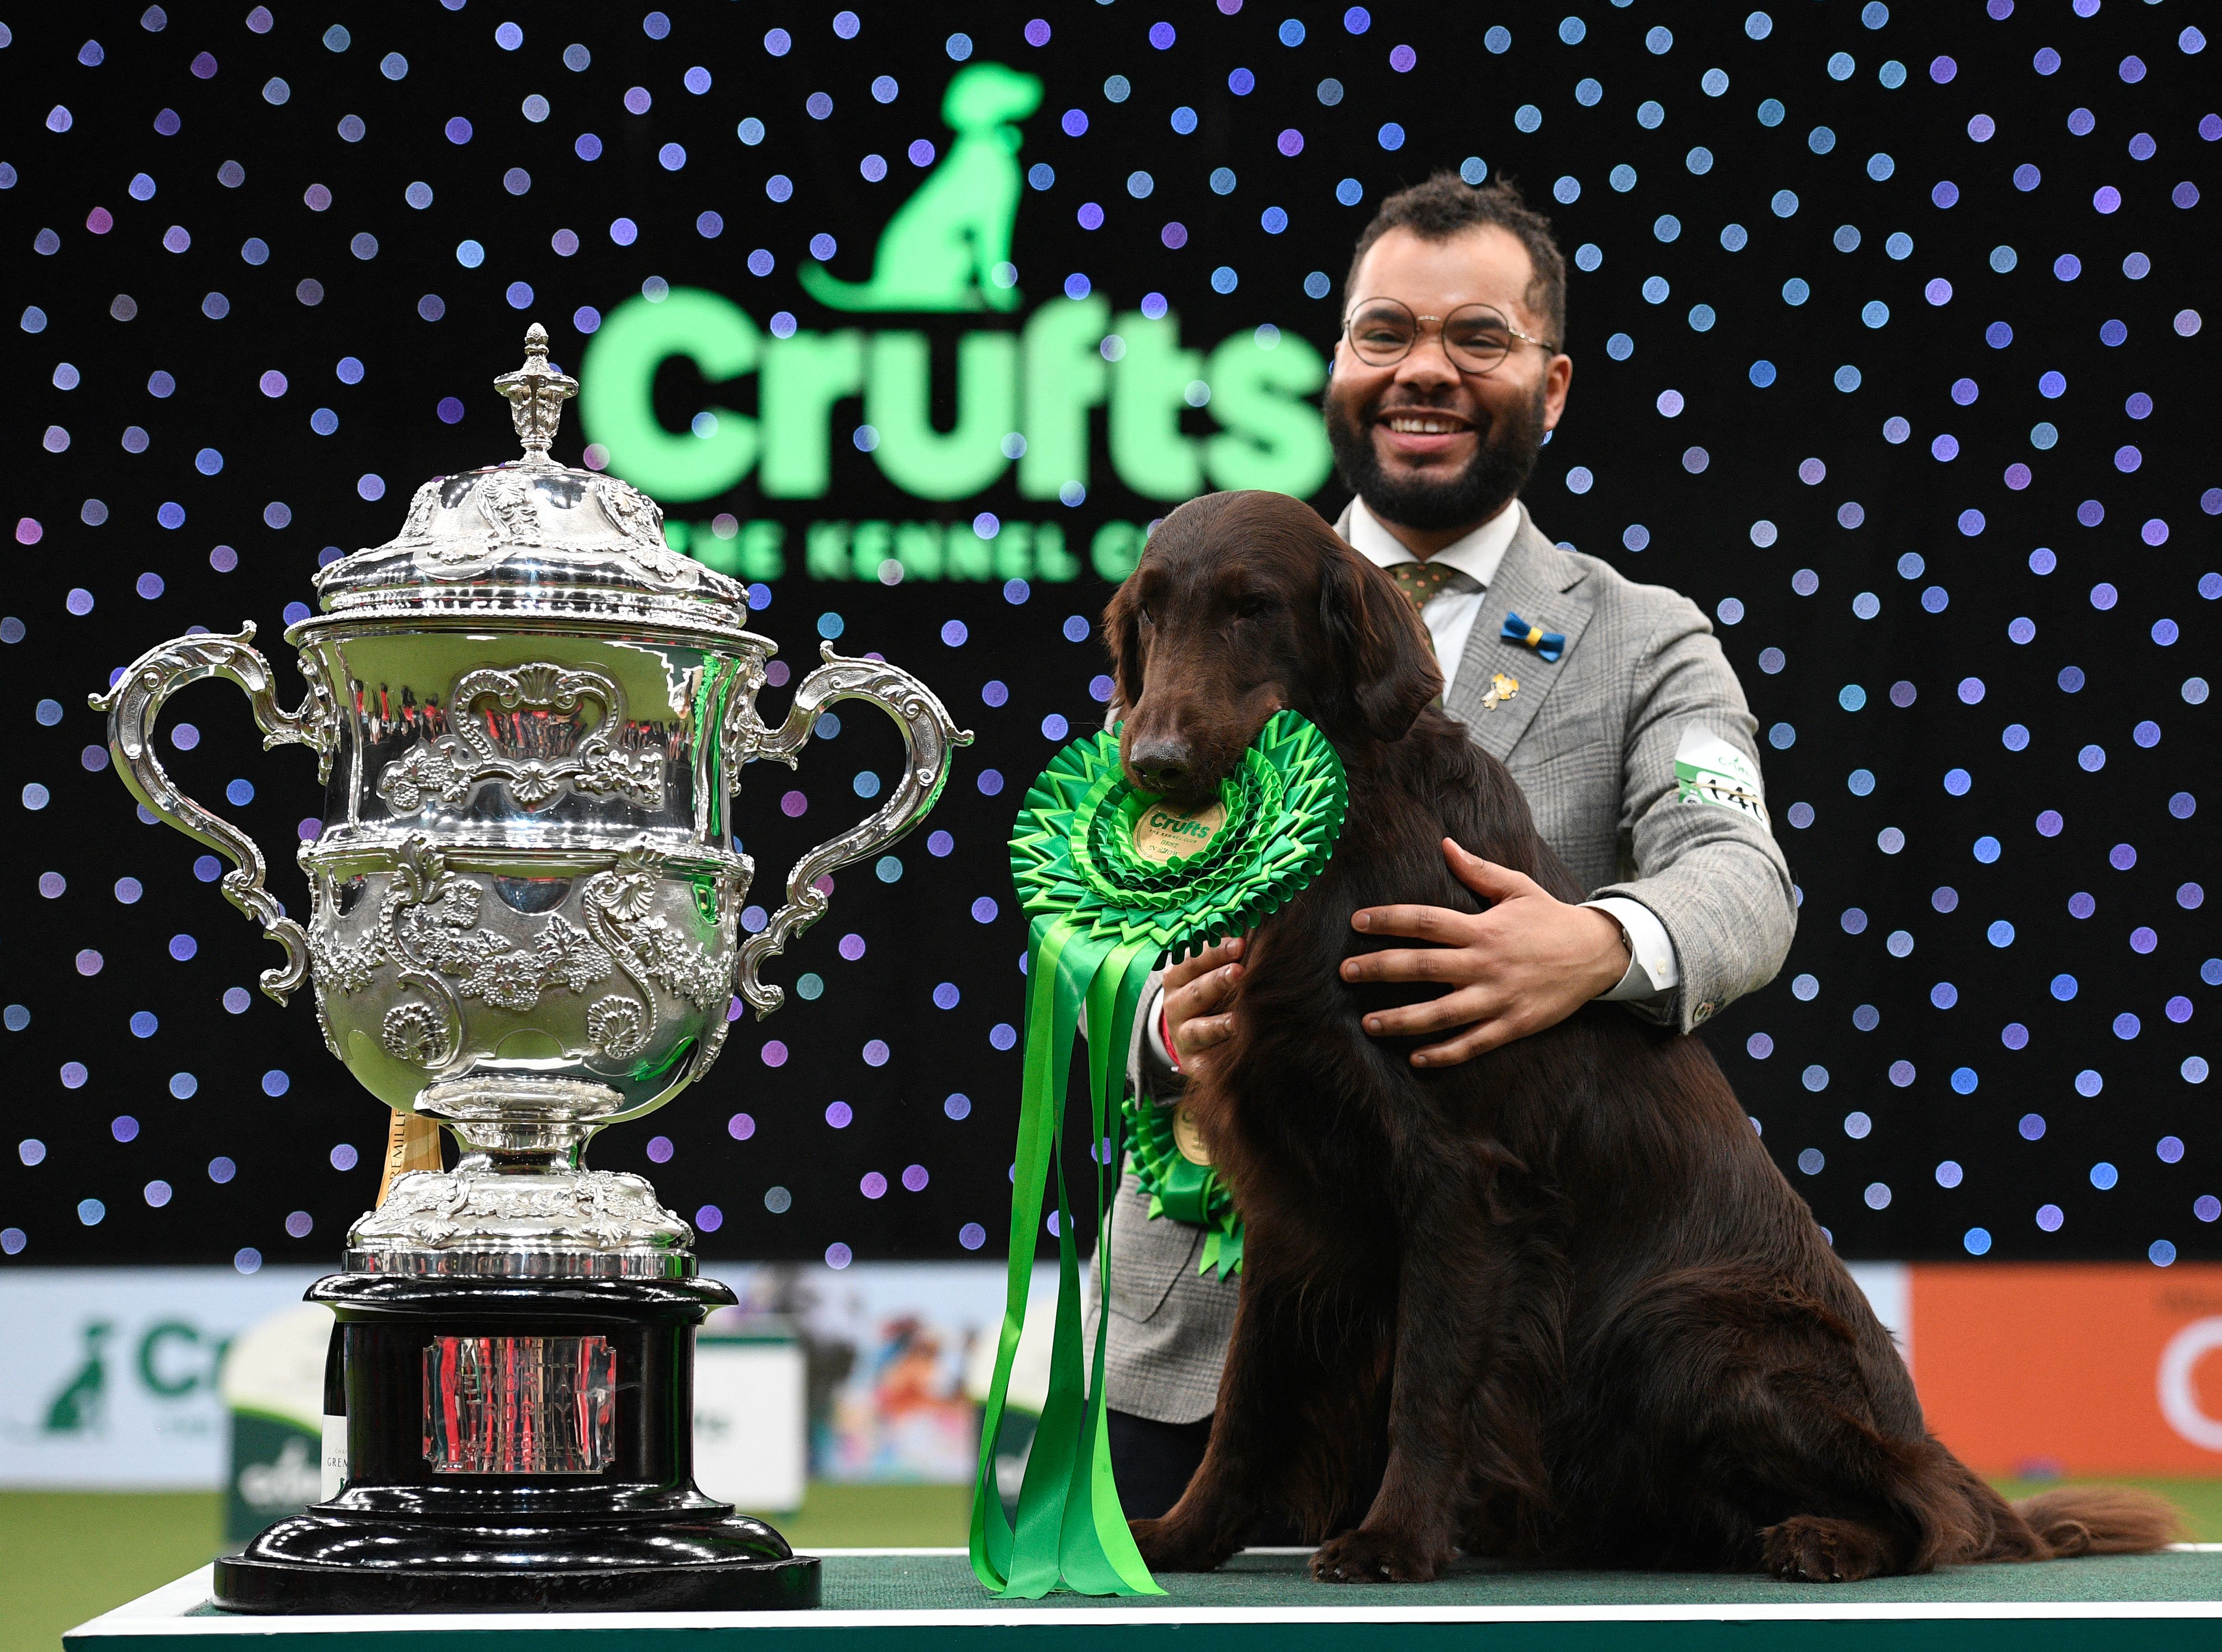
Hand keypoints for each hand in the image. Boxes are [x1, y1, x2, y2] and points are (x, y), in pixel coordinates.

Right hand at [1160, 936, 1244, 1073]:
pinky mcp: (1192, 1063)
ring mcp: (1182, 1037)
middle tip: (1240, 971)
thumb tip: (1248, 937)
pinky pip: (1205, 1062)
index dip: (1216, 953)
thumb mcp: (1207, 973)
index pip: (1193, 962)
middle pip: (1196, 993)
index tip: (1240, 944)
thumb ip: (1224, 956)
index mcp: (1177, 979)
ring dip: (1218, 1024)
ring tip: (1239, 1020)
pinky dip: (1219, 1057)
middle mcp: (1175, 1007)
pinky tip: (1237, 1051)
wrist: (1191, 1038)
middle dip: (1218, 981)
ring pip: (1198, 1030)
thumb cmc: (1208, 995)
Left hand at [1340, 839, 1629, 1066]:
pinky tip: (1416, 1058)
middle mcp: (1486, 963)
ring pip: (1442, 1013)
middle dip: (1380, 970)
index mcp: (1483, 928)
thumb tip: (1445, 844)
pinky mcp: (1513, 1024)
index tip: (1356, 922)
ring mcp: (1499, 997)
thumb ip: (1478, 870)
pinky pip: (1473, 1043)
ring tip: (1368, 1024)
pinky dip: (1445, 1053)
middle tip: (1345, 972)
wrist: (1598, 953)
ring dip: (1402, 1019)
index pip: (1426, 922)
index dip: (1389, 920)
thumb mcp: (1517, 887)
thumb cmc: (1551, 918)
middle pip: (1424, 967)